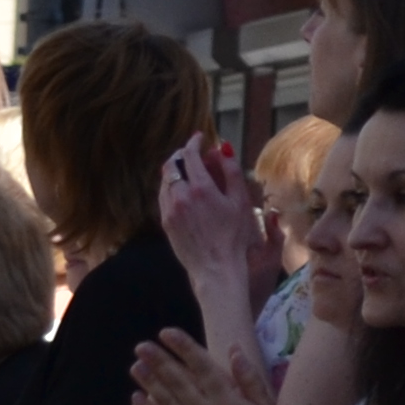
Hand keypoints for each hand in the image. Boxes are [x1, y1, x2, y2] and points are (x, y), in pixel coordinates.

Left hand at [129, 325, 283, 404]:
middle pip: (176, 382)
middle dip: (158, 362)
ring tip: (135, 366)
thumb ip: (249, 376)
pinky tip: (136, 399)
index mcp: (227, 401)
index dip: (182, 347)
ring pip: (164, 402)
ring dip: (148, 383)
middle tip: (141, 346)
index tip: (166, 332)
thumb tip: (233, 348)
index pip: (201, 367)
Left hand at [158, 137, 263, 308]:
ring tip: (191, 171)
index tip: (199, 137)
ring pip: (166, 180)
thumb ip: (231, 171)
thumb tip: (222, 148)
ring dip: (176, 170)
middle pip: (173, 164)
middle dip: (183, 154)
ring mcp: (169, 210)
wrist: (216, 268)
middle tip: (195, 153)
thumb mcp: (240, 200)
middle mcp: (180, 196)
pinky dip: (172, 186)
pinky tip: (184, 191)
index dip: (193, 142)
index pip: (189, 155)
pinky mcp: (166, 222)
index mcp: (200, 188)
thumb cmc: (235, 235)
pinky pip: (164, 196)